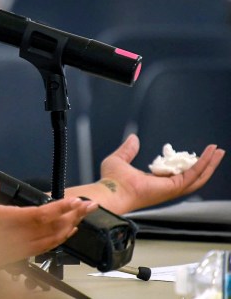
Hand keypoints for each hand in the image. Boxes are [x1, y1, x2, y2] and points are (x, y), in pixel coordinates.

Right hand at [0, 170, 96, 264]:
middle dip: (73, 215)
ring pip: (52, 239)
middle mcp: (16, 238)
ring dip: (70, 227)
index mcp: (6, 222)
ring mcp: (20, 248)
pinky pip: (45, 248)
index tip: (74, 201)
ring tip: (83, 215)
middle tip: (89, 205)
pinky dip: (60, 239)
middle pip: (52, 228)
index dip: (59, 208)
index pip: (39, 215)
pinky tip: (68, 232)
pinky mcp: (20, 254)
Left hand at [97, 134, 224, 212]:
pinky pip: (193, 174)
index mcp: (154, 182)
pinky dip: (204, 163)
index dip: (185, 164)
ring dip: (209, 164)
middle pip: (192, 177)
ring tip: (218, 152)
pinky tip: (210, 153)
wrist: (111, 190)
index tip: (190, 154)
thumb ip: (128, 150)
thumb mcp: (119, 159)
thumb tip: (133, 138)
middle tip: (215, 153)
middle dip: (205, 165)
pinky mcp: (174, 187)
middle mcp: (165, 187)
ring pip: (197, 177)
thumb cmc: (111, 181)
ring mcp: (171, 189)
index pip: (175, 174)